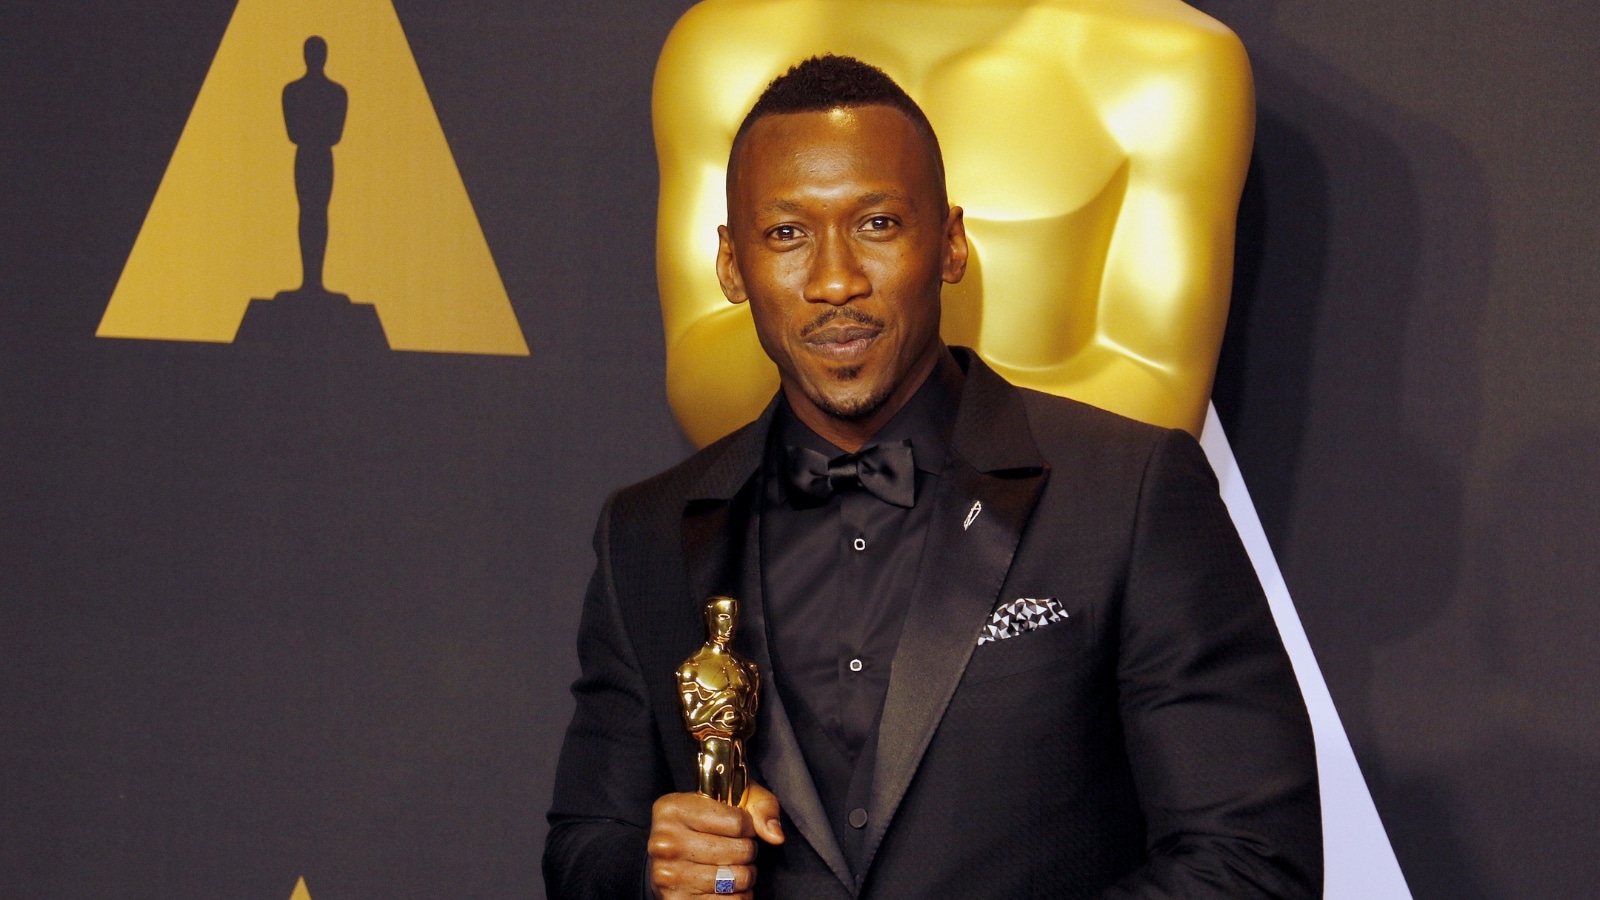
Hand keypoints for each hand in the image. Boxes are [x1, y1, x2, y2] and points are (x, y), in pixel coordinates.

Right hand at [648, 783, 784, 898]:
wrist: (671, 854)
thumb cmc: (708, 821)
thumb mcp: (733, 799)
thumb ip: (761, 806)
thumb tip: (775, 836)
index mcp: (672, 809)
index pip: (737, 822)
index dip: (748, 826)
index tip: (738, 827)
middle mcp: (665, 842)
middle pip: (739, 851)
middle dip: (747, 851)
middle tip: (736, 849)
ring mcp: (668, 875)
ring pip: (737, 879)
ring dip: (744, 875)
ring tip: (732, 866)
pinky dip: (738, 896)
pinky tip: (726, 886)